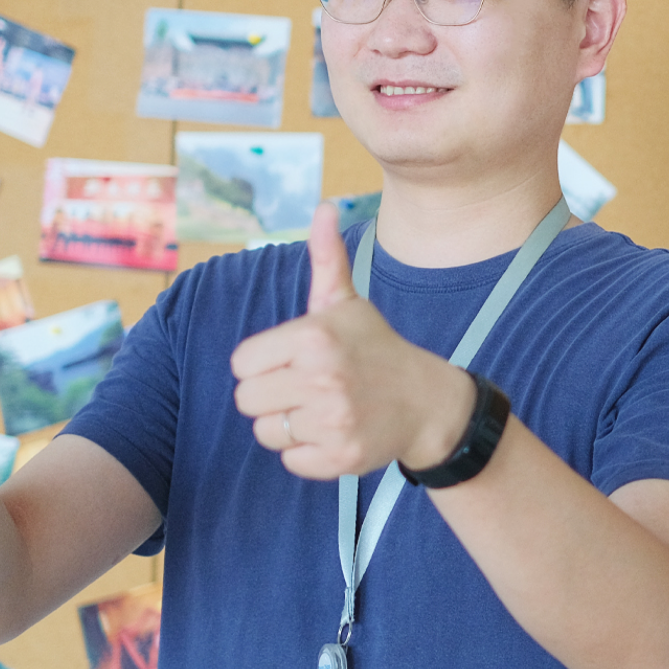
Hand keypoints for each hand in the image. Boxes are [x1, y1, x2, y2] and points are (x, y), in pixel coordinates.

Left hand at [230, 202, 474, 479]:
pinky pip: (290, 461)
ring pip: (266, 432)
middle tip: (304, 388)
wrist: (427, 403)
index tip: (289, 362)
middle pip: (246, 401)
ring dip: (287, 425)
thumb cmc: (374, 348)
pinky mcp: (341, 457)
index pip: (242, 363)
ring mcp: (333, 420)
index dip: (261, 364)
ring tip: (319, 409)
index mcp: (313, 336)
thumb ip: (326, 259)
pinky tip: (333, 432)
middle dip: (270, 396)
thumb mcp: (346, 303)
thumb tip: (324, 208)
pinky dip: (307, 452)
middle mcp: (322, 378)